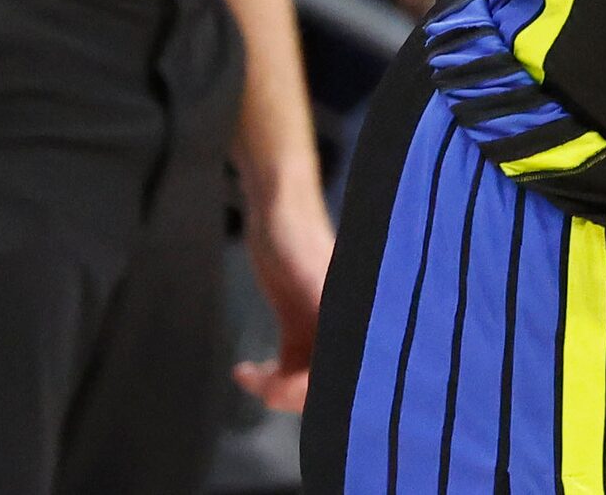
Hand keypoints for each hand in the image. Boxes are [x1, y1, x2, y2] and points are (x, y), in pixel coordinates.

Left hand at [231, 176, 331, 412]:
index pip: (349, 373)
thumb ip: (331, 315)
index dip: (315, 390)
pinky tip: (246, 371)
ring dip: (277, 387)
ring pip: (306, 381)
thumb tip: (334, 365)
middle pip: (327, 384)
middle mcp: (347, 328)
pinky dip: (269, 377)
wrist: (277, 212)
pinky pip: (291, 368)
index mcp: (360, 318)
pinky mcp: (301, 328)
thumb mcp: (317, 280)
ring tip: (252, 376)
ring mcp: (323, 329)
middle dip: (293, 392)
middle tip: (264, 384)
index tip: (280, 389)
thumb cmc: (299, 238)